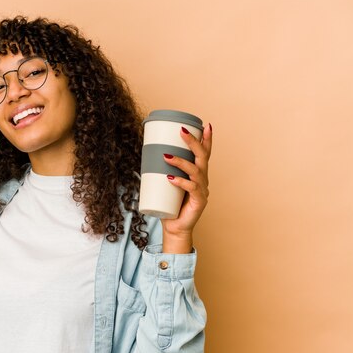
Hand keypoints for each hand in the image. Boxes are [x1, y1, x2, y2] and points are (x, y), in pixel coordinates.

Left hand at [160, 123, 212, 252]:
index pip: (204, 154)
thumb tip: (146, 155)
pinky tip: (171, 178)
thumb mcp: (165, 184)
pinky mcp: (199, 202)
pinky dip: (181, 182)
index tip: (205, 125)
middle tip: (182, 131)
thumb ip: (161, 171)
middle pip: (202, 157)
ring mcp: (202, 191)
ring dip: (181, 161)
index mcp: (198, 174)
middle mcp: (203, 180)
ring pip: (196, 171)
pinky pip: (191, 188)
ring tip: (167, 156)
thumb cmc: (169, 205)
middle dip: (194, 142)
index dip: (206, 139)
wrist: (174, 228)